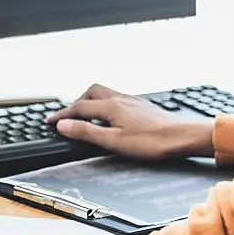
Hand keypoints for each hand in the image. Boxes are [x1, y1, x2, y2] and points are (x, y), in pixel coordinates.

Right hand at [47, 84, 213, 160]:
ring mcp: (133, 101)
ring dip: (92, 101)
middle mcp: (120, 99)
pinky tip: (113, 115)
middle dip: (77, 101)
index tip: (50, 120)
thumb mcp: (114, 142)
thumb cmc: (153, 141)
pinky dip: (107, 104)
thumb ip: (87, 132)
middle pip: (91, 93)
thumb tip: (64, 124)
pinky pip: (117, 98)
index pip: (79, 108)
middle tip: (68, 114)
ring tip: (87, 113)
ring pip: (105, 93)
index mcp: (111, 107)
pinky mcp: (142, 106)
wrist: (183, 136)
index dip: (62, 114)